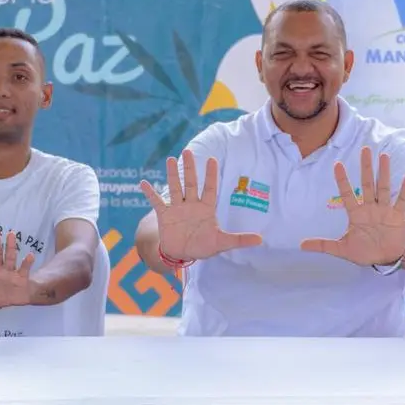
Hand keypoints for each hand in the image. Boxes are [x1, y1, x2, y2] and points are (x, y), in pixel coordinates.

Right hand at [138, 152, 261, 263]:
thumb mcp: (222, 243)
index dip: (210, 175)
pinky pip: (156, 202)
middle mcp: (191, 204)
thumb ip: (239, 240)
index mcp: (206, 208)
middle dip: (190, 168)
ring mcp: (177, 209)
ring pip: (175, 188)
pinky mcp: (165, 215)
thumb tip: (261, 239)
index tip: (212, 159)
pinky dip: (150, 193)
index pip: (209, 188)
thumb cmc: (203, 246)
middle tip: (188, 151)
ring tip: (171, 159)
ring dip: (172, 175)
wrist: (182, 253)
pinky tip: (143, 182)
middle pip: (191, 183)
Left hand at [301, 147, 404, 266]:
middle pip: (367, 184)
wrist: (385, 259)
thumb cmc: (364, 252)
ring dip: (384, 172)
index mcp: (356, 214)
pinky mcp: (397, 216)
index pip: (347, 194)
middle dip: (366, 167)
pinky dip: (404, 189)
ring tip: (384, 156)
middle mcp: (370, 208)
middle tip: (365, 149)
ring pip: (383, 188)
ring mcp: (384, 210)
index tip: (336, 164)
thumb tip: (301, 245)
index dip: (342, 180)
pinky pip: (400, 200)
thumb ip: (323, 245)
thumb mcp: (342, 249)